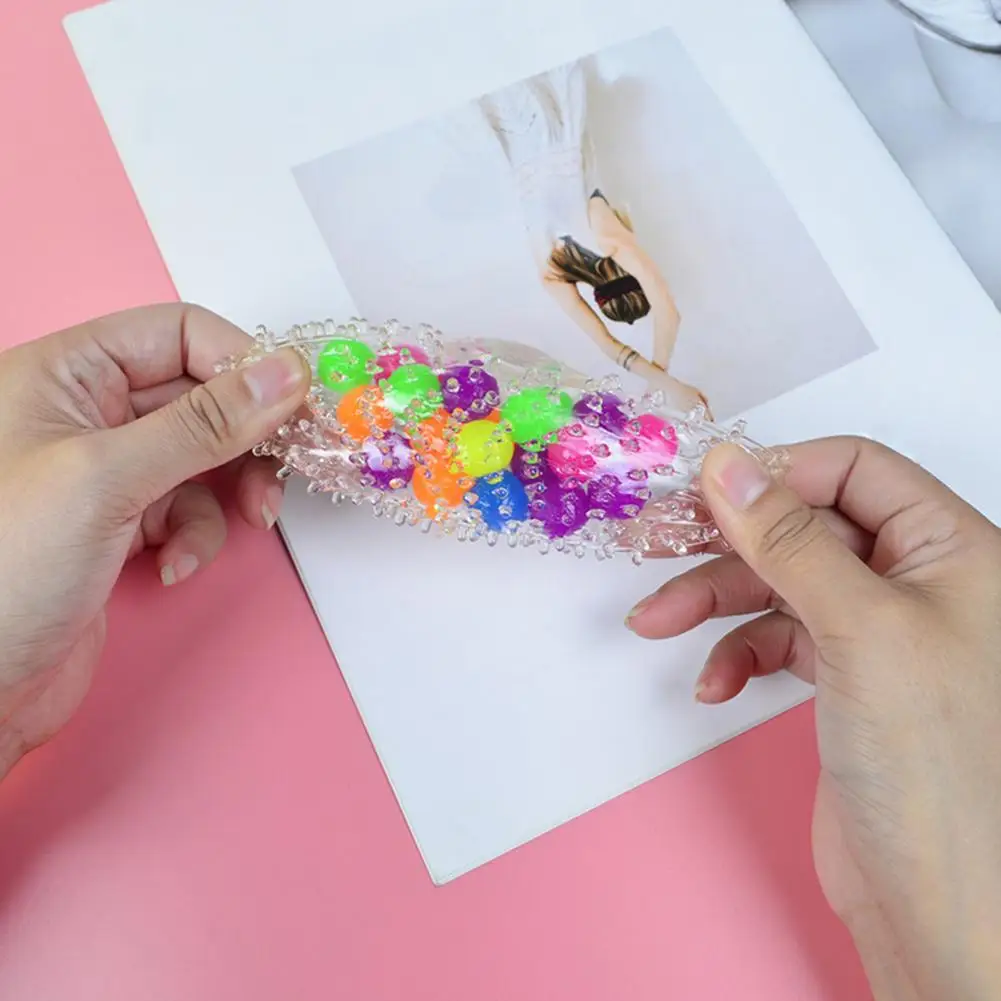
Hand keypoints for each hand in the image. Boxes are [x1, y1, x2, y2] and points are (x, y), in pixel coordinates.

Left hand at [0, 304, 308, 778]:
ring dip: (231, 490)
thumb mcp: (107, 479)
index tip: (296, 403)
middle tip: (288, 465)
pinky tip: (173, 565)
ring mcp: (103, 472)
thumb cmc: (0, 570)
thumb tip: (282, 375)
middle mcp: (84, 414)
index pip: (178, 334)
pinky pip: (188, 509)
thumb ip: (204, 422)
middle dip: (247, 436)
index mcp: (63, 375)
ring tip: (246, 521)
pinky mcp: (120, 523)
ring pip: (204, 456)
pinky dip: (197, 535)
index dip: (242, 363)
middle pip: (201, 395)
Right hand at [627, 439, 1000, 1000]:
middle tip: (650, 543)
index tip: (705, 488)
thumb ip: (789, 539)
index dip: (778, 472)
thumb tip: (727, 464)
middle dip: (726, 539)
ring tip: (654, 621)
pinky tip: (714, 685)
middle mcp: (916, 582)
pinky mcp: (844, 680)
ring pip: (779, 584)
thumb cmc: (933, 765)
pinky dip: (737, 654)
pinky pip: (776, 640)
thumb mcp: (860, 628)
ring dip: (713, 600)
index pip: (854, 470)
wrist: (936, 901)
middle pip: (803, 527)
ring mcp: (877, 633)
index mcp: (950, 548)